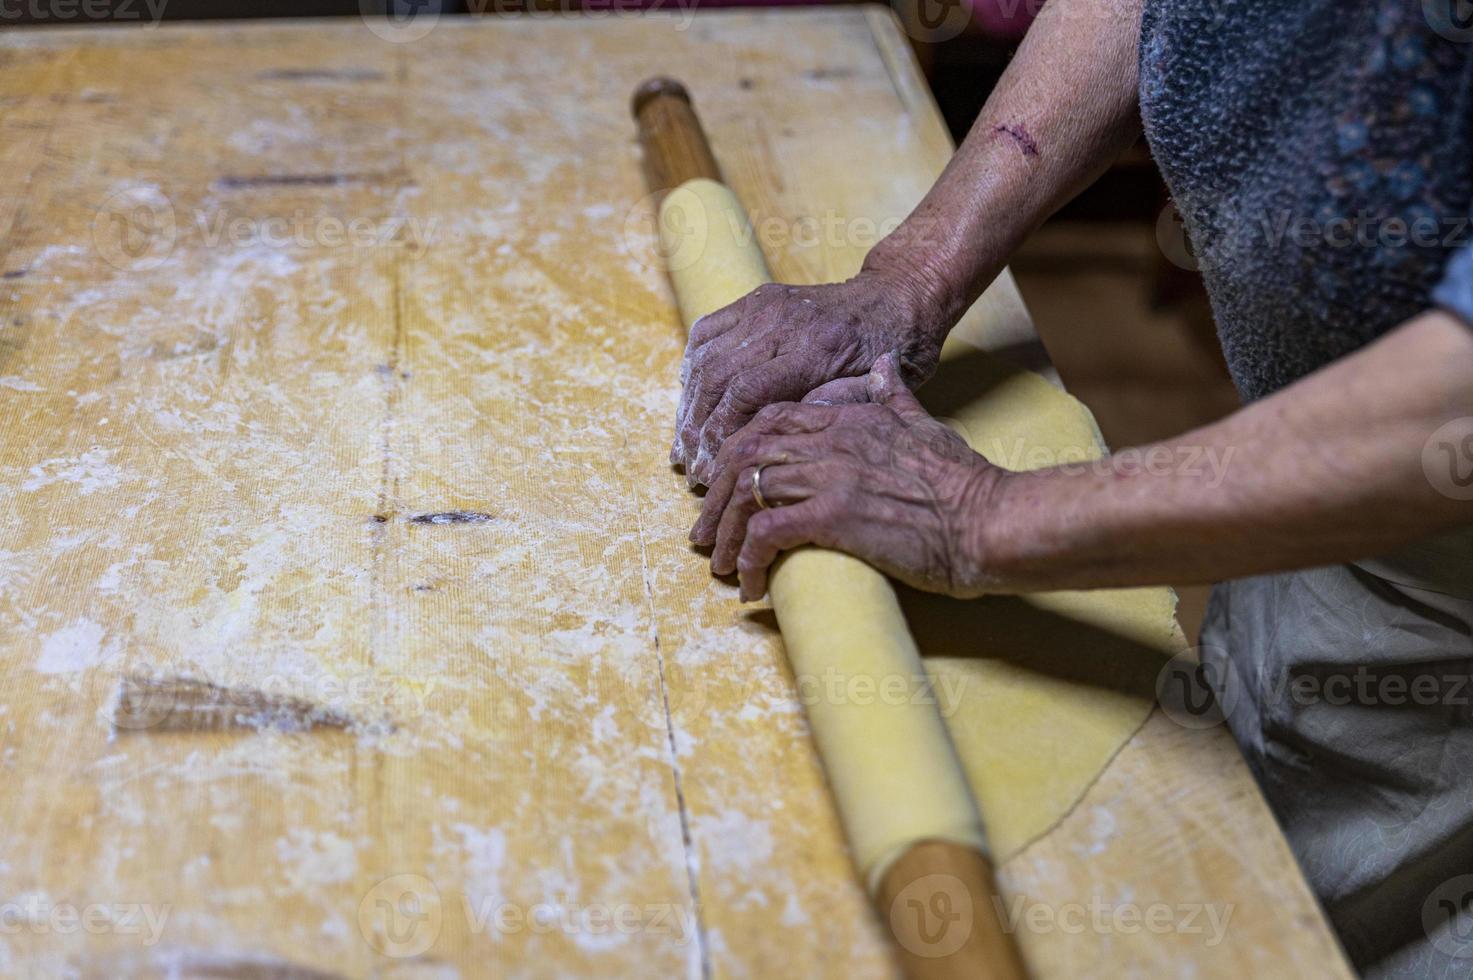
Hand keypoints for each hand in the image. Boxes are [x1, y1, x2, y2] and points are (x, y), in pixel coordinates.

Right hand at [673, 268, 946, 486]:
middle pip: (718, 377)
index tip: (711, 470)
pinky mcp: (756, 299)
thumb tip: (773, 448)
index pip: (746, 393)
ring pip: (706, 357)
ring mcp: (766, 306)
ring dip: (689, 404)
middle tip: (689, 465)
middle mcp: (785, 322)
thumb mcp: (877, 392)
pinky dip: (692, 367)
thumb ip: (830, 414)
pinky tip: (690, 399)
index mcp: (818, 349)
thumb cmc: (895, 354)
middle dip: (697, 427)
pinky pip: (708, 331)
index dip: (720, 434)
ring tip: (684, 443)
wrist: (896, 297)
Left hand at [689, 354, 1007, 600]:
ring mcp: (830, 477)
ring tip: (721, 568)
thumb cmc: (964, 482)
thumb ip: (893, 395)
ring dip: (725, 534)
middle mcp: (831, 442)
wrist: (990, 520)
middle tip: (705, 535)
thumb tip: (883, 364)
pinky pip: (767, 533)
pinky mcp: (834, 517)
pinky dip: (749, 560)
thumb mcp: (923, 425)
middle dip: (715, 497)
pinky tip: (752, 586)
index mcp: (848, 419)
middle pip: (744, 455)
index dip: (735, 452)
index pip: (769, 421)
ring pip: (747, 494)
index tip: (723, 486)